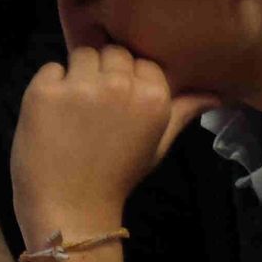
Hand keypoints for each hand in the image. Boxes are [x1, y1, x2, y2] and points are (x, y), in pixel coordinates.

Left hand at [11, 24, 217, 250]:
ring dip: (76, 75)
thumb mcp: (157, 145)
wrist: (73, 209)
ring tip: (73, 110)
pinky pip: (50, 68)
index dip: (128, 78)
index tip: (119, 104)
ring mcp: (80, 85)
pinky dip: (49, 86)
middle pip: (111, 52)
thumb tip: (216, 95)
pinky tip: (53, 115)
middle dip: (103, 72)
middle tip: (94, 108)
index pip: (141, 60)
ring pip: (81, 53)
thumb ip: (182, 112)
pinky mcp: (44, 90)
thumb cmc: (117, 178)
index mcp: (154, 96)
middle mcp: (120, 84)